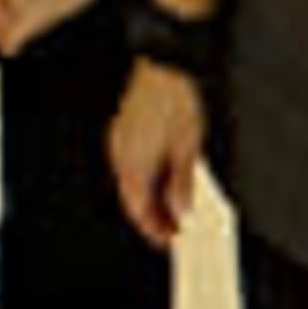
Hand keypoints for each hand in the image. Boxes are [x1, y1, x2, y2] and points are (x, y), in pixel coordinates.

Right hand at [112, 61, 207, 246]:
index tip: (169, 242)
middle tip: (174, 231)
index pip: (138, 209)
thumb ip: (182, 183)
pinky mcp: (123, 130)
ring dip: (150, 198)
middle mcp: (120, 155)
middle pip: (133, 198)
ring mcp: (119, 141)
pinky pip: (131, 165)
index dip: (154, 229)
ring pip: (131, 182)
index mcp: (133, 164)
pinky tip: (163, 181)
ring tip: (174, 209)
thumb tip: (180, 210)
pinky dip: (146, 180)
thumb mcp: (188, 148)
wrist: (165, 67)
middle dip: (153, 217)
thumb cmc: (177, 102)